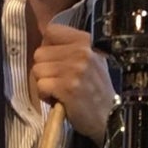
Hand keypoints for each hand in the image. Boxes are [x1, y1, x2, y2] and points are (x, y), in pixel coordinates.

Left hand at [32, 24, 114, 147]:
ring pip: (37, 70)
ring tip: (60, 90)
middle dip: (45, 68)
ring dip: (44, 83)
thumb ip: (71, 47)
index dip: (48, 45)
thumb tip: (44, 42)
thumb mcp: (91, 59)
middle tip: (59, 80)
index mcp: (86, 40)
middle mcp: (82, 51)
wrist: (109, 117)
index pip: (51, 31)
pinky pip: (40, 86)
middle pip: (40, 53)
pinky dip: (45, 95)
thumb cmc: (96, 88)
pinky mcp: (67, 88)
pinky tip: (58, 99)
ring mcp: (75, 69)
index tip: (55, 58)